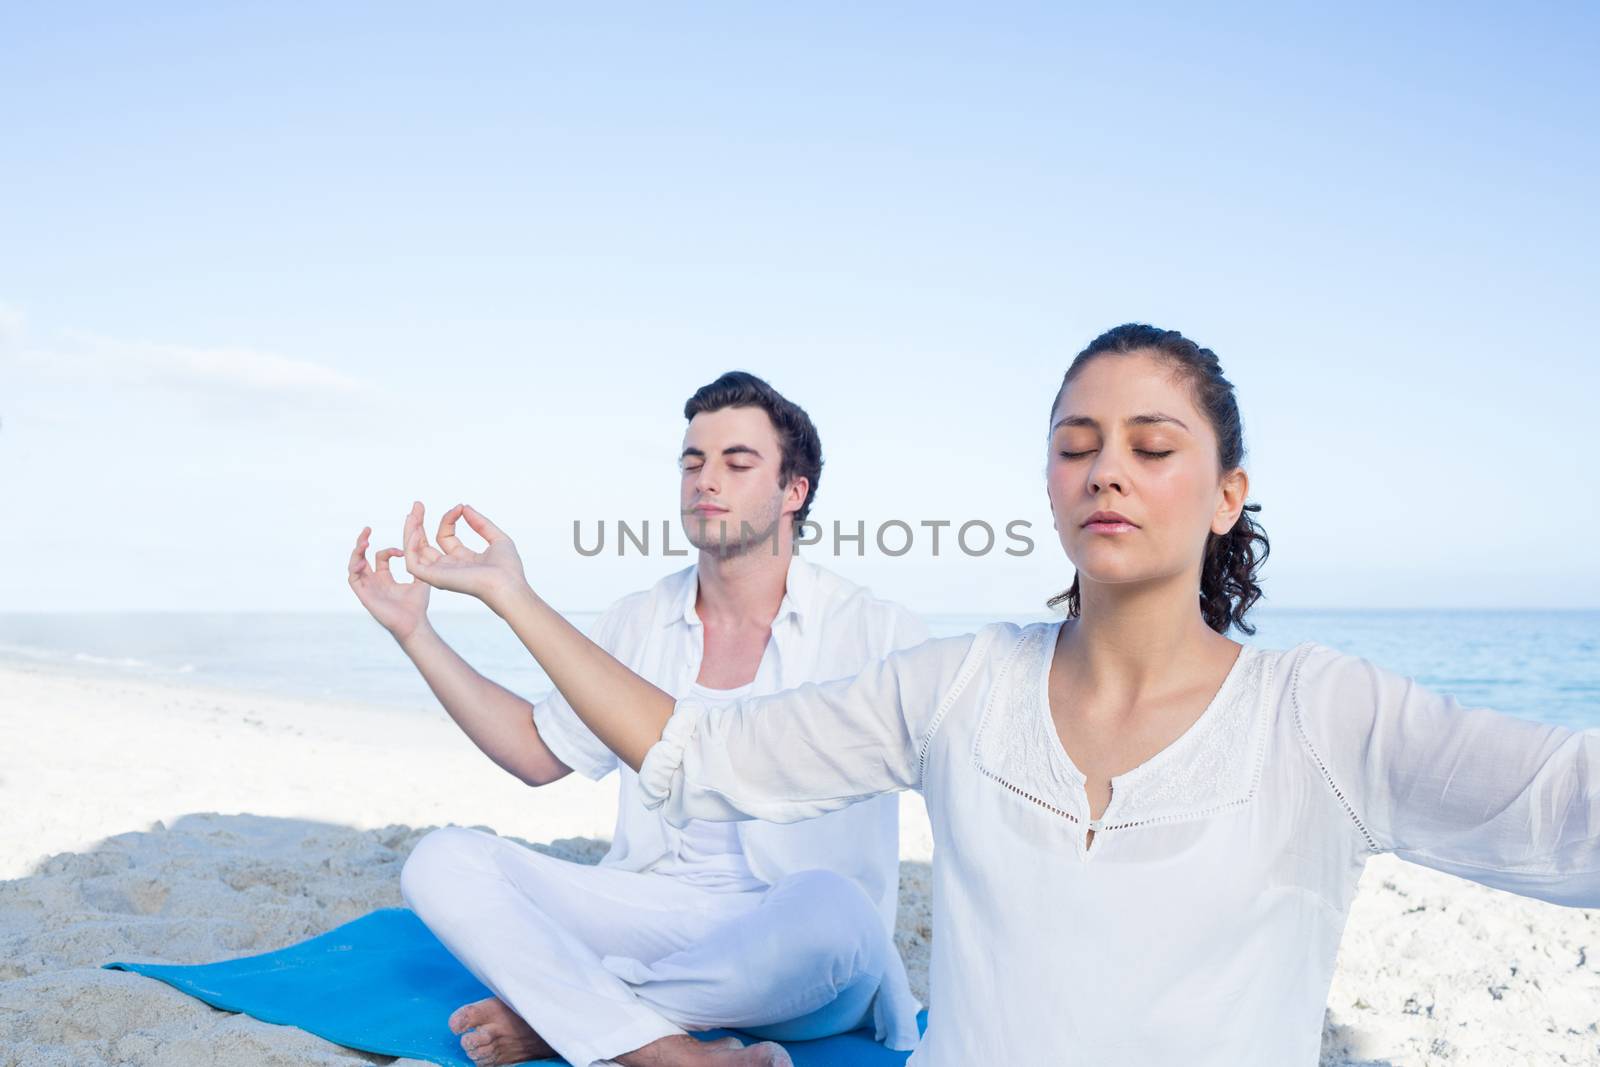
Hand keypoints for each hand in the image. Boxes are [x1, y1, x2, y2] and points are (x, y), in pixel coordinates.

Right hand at [347, 525, 430, 642]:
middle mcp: (373, 582)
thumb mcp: (420, 578)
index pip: (380, 557)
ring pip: (354, 566)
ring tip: (364, 541)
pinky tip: (362, 561)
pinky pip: (353, 579)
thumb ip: (418, 562)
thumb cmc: (418, 605)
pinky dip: (354, 568)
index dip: (389, 550)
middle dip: (362, 542)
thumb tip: (422, 544)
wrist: (414, 623)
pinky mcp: (363, 595)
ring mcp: (367, 588)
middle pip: (361, 557)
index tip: (402, 550)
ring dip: (356, 552)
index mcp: (385, 578)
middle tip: (367, 529)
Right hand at [402, 500, 529, 613]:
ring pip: (415, 552)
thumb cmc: (508, 568)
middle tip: (417, 504)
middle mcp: (449, 567)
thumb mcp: (497, 539)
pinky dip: (410, 547)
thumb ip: (481, 523)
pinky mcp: (434, 578)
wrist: (508, 583)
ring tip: (412, 513)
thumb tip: (465, 507)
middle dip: (419, 524)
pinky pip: (412, 563)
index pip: (445, 536)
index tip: (460, 507)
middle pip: (425, 544)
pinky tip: (416, 530)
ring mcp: (440, 573)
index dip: (449, 519)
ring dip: (410, 532)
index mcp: (463, 559)